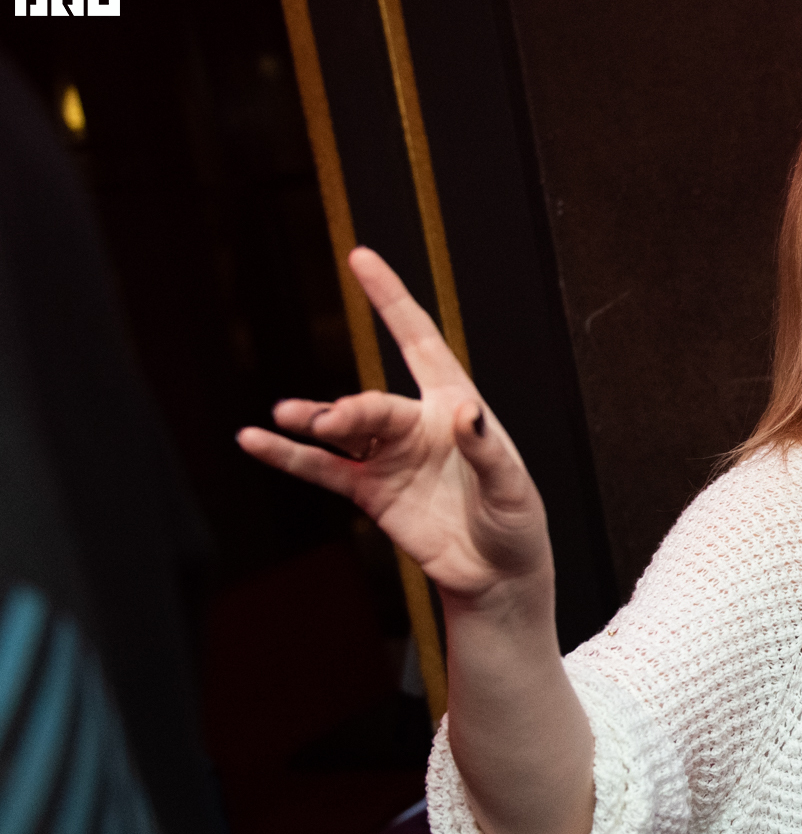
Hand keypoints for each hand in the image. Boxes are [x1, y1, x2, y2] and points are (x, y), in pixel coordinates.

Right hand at [235, 248, 551, 605]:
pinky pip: (322, 468)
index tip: (361, 258)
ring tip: (287, 418)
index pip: (420, 341)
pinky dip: (288, 456)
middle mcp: (417, 424)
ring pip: (343, 430)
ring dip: (314, 422)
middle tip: (328, 422)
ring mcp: (390, 457)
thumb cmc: (514, 522)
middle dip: (350, 410)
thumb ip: (487, 450)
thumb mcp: (512, 487)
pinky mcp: (370, 492)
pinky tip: (254, 440)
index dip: (392, 300)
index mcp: (456, 407)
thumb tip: (464, 411)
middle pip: (374, 403)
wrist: (497, 575)